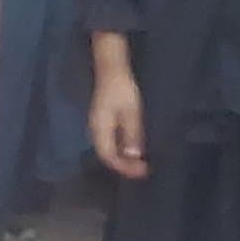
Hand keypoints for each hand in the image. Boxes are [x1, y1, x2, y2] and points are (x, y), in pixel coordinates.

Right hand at [88, 55, 148, 178]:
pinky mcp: (103, 122)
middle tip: (143, 170)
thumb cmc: (121, 89)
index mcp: (100, 129)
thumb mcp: (131, 112)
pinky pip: (111, 142)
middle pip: (107, 155)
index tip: (142, 171)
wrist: (111, 70)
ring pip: (109, 150)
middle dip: (124, 166)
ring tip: (140, 163)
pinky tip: (133, 149)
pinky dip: (122, 150)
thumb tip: (133, 156)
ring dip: (123, 159)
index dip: (124, 167)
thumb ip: (132, 134)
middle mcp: (96, 131)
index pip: (109, 156)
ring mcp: (99, 127)